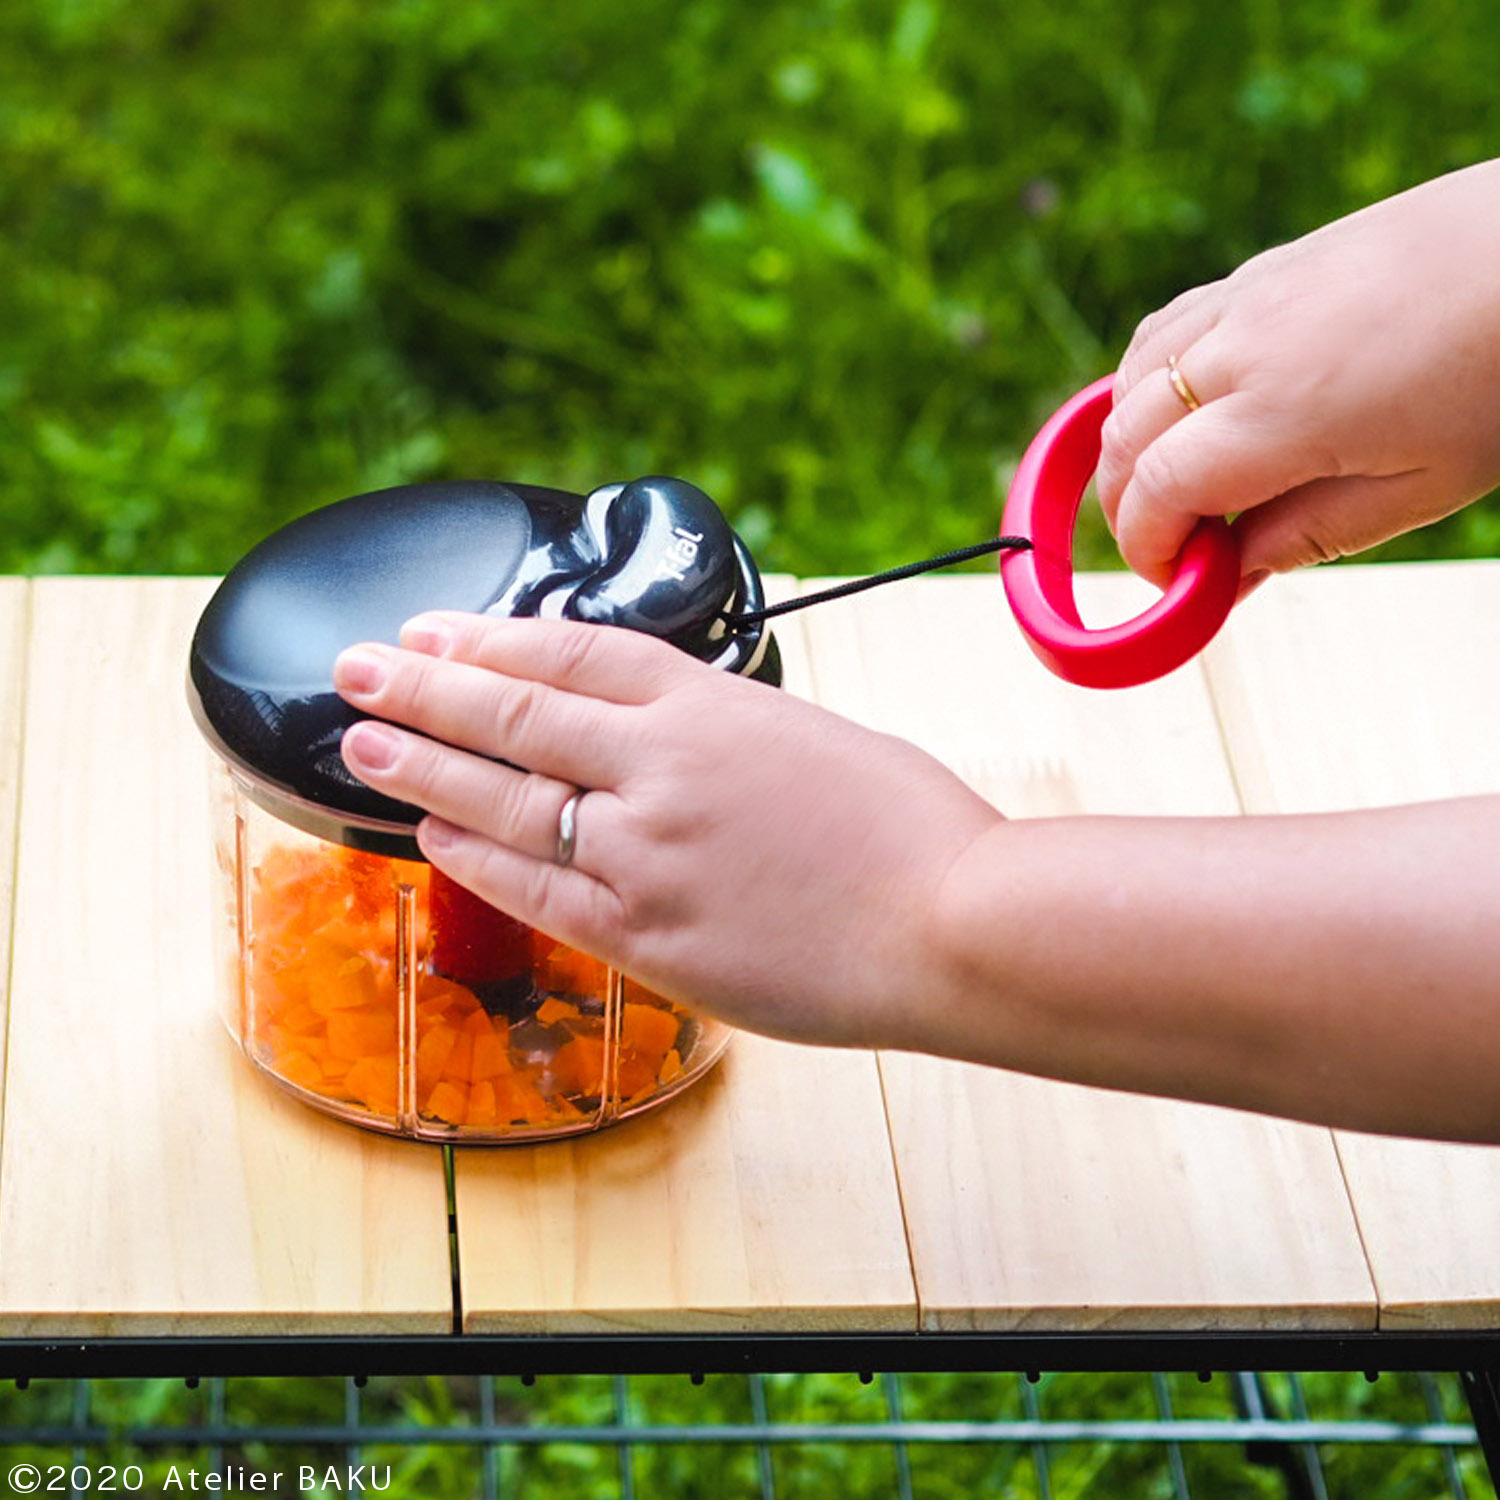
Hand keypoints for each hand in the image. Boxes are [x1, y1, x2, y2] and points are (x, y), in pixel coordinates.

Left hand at [333, 614, 1001, 1047]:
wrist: (954, 926)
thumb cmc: (913, 831)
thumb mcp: (816, 738)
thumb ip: (724, 734)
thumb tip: (661, 740)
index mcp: (709, 704)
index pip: (570, 649)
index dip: (490, 634)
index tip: (435, 628)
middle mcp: (659, 767)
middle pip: (513, 711)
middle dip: (424, 684)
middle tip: (357, 667)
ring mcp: (644, 852)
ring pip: (505, 798)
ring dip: (425, 765)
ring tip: (365, 742)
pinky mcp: (645, 936)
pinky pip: (534, 888)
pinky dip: (473, 857)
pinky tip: (432, 834)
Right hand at [1095, 158, 1499, 588]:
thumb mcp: (1420, 486)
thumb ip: (1307, 536)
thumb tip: (1228, 577)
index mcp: (1281, 413)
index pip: (1155, 492)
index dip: (1147, 550)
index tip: (1177, 583)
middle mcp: (1243, 348)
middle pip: (1124, 438)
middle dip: (1125, 508)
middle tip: (1171, 549)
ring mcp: (1246, 297)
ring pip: (1131, 381)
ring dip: (1130, 444)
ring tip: (1177, 485)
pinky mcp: (1262, 269)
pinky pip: (1166, 331)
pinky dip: (1149, 383)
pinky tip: (1186, 414)